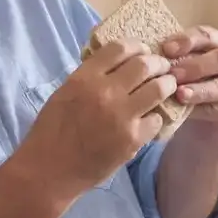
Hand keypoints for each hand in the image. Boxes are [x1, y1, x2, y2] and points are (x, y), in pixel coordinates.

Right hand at [20, 42, 176, 194]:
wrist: (50, 171)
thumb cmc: (52, 132)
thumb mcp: (65, 93)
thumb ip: (90, 77)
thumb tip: (116, 65)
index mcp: (85, 77)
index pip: (120, 48)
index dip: (137, 46)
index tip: (144, 51)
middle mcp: (105, 92)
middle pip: (145, 64)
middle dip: (159, 63)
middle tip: (162, 68)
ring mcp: (122, 116)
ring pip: (159, 89)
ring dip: (166, 85)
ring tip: (167, 87)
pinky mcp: (132, 139)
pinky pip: (157, 120)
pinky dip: (156, 118)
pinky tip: (151, 120)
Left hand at [160, 26, 217, 130]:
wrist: (205, 119)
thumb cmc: (192, 82)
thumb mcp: (185, 65)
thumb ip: (176, 58)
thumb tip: (154, 55)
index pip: (207, 35)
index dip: (188, 40)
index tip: (167, 48)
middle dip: (196, 65)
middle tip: (173, 73)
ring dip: (200, 89)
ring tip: (180, 93)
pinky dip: (200, 108)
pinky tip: (185, 108)